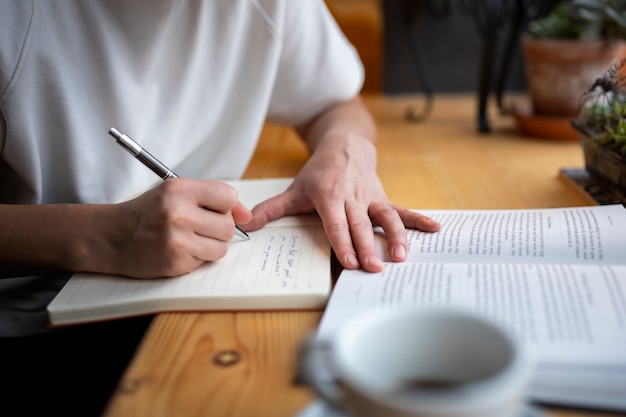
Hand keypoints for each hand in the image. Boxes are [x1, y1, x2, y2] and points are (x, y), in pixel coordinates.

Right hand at [103, 179, 251, 277]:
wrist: (111, 236)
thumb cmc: (147, 213)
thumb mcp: (174, 194)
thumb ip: (212, 199)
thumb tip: (248, 216)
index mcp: (179, 190)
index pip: (228, 196)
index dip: (226, 206)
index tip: (215, 210)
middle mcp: (178, 213)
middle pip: (228, 226)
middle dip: (219, 229)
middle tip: (199, 227)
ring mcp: (177, 240)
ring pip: (222, 247)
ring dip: (211, 246)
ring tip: (190, 239)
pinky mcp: (176, 262)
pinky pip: (205, 262)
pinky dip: (197, 258)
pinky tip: (178, 251)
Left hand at [243, 135, 439, 272]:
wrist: (344, 145)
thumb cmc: (318, 172)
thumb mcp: (294, 189)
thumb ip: (272, 209)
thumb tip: (245, 225)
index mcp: (329, 195)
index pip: (336, 223)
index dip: (343, 242)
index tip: (350, 262)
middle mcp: (353, 196)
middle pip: (362, 224)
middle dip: (369, 246)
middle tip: (375, 268)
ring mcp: (371, 197)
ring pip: (386, 216)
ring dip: (396, 236)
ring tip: (402, 256)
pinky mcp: (384, 197)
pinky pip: (403, 209)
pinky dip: (419, 219)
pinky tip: (435, 230)